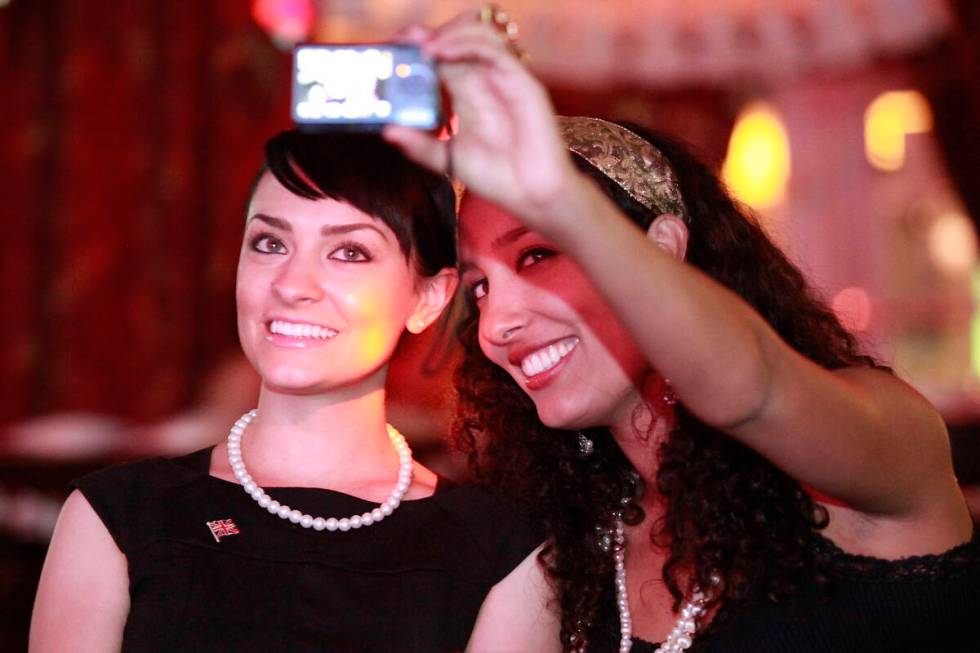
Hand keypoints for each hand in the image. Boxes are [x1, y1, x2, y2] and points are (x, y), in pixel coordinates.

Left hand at [384, 11, 580, 232]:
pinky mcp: (522, 82)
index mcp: (469, 94)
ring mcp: (505, 79)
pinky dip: (467, 46)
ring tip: (424, 48)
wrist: (532, 195)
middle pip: (458, 40)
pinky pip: (494, 52)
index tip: (394, 50)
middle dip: (429, 36)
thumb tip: (387, 131)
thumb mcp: (448, 160)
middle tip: (404, 41)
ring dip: (448, 35)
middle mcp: (486, 81)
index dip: (419, 49)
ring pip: (478, 37)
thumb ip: (420, 145)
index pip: (442, 58)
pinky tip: (443, 54)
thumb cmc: (499, 179)